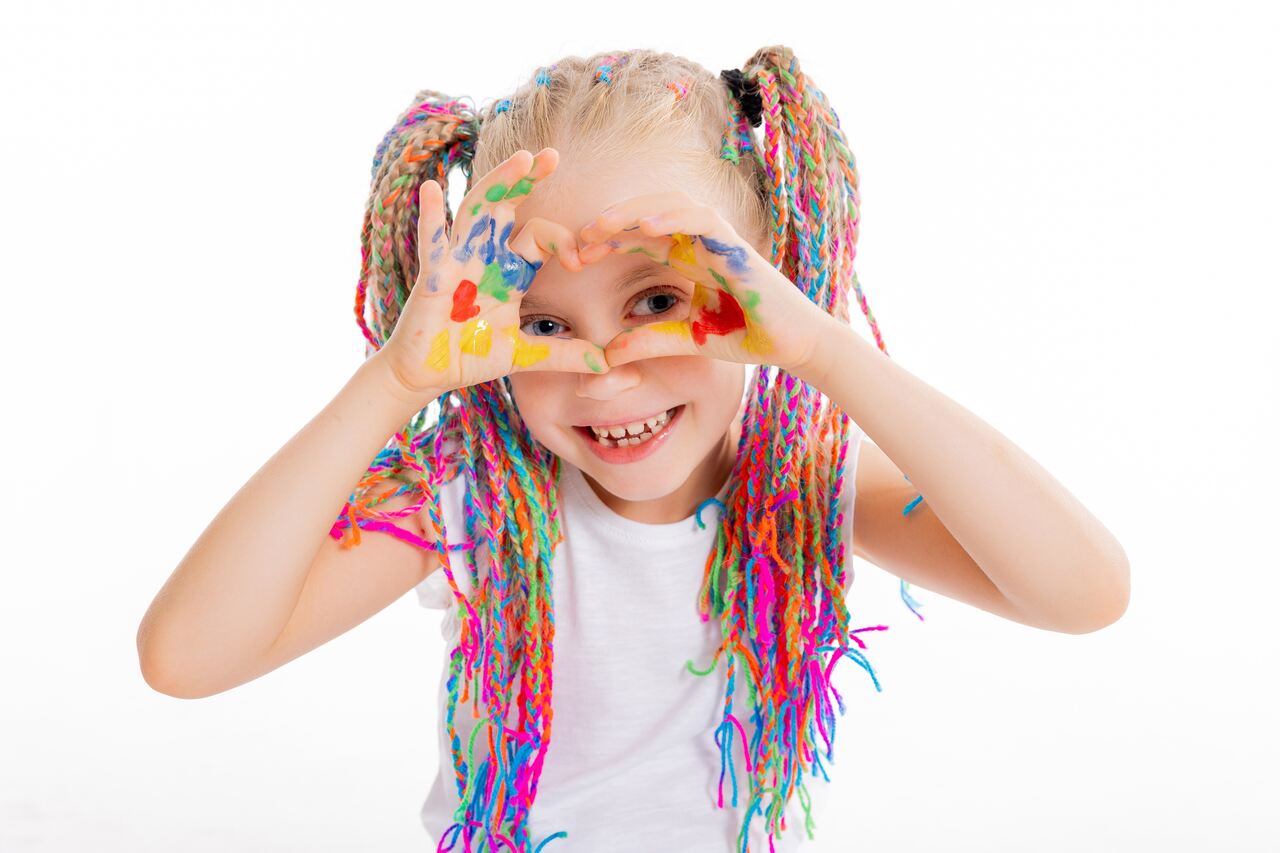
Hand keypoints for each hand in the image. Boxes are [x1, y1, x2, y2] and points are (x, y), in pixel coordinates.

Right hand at [374, 148, 606, 399]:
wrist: (428, 374)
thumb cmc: (470, 356)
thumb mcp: (525, 355)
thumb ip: (564, 354)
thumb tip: (608, 363)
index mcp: (509, 271)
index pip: (540, 237)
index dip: (564, 242)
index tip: (582, 261)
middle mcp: (485, 257)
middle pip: (507, 208)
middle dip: (527, 180)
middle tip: (552, 155)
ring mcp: (457, 263)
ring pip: (476, 213)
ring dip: (497, 184)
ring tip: (520, 159)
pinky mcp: (433, 278)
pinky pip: (433, 244)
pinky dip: (430, 217)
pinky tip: (432, 189)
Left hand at [575, 190, 832, 372]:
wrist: (792, 344)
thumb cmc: (747, 336)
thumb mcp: (688, 341)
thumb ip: (651, 341)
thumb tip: (609, 354)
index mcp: (686, 257)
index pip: (638, 237)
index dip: (607, 240)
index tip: (574, 256)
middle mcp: (699, 241)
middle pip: (648, 213)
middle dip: (612, 220)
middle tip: (578, 237)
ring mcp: (719, 238)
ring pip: (671, 205)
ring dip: (634, 212)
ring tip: (602, 225)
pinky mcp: (737, 245)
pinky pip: (702, 220)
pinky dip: (674, 218)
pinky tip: (646, 228)